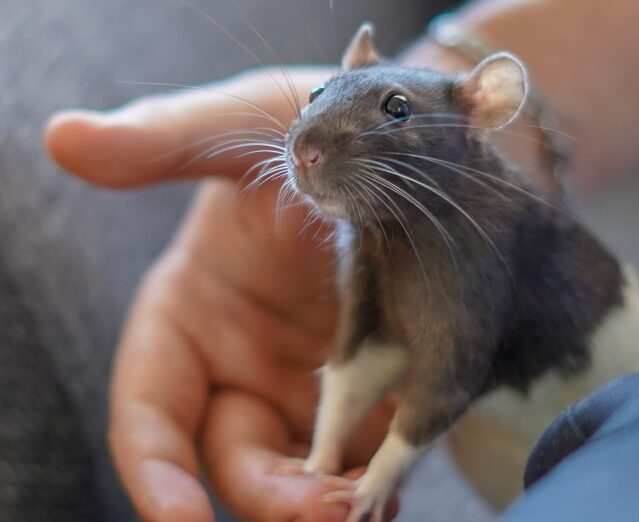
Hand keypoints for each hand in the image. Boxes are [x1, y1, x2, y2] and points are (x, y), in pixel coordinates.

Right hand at [45, 68, 397, 521]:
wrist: (405, 138)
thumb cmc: (316, 124)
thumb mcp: (249, 124)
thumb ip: (169, 140)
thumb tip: (66, 138)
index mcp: (191, 311)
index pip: (152, 409)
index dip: (154, 470)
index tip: (178, 517)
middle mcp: (243, 359)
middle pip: (236, 458)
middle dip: (270, 498)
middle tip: (324, 511)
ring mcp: (310, 376)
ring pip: (304, 470)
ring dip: (327, 503)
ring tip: (363, 509)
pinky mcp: (373, 381)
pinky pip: (367, 450)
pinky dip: (376, 478)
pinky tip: (394, 489)